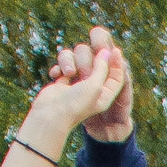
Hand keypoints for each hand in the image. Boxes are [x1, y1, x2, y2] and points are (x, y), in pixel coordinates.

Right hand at [56, 26, 134, 141]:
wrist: (50, 115)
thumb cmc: (75, 104)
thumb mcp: (94, 86)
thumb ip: (101, 68)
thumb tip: (106, 51)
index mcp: (105, 94)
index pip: (116, 75)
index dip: (116, 62)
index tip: (115, 50)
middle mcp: (92, 88)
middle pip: (94, 62)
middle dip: (88, 62)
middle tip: (83, 72)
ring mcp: (76, 84)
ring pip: (76, 59)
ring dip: (70, 61)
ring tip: (68, 73)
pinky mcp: (62, 82)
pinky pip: (62, 65)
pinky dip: (58, 68)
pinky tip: (56, 76)